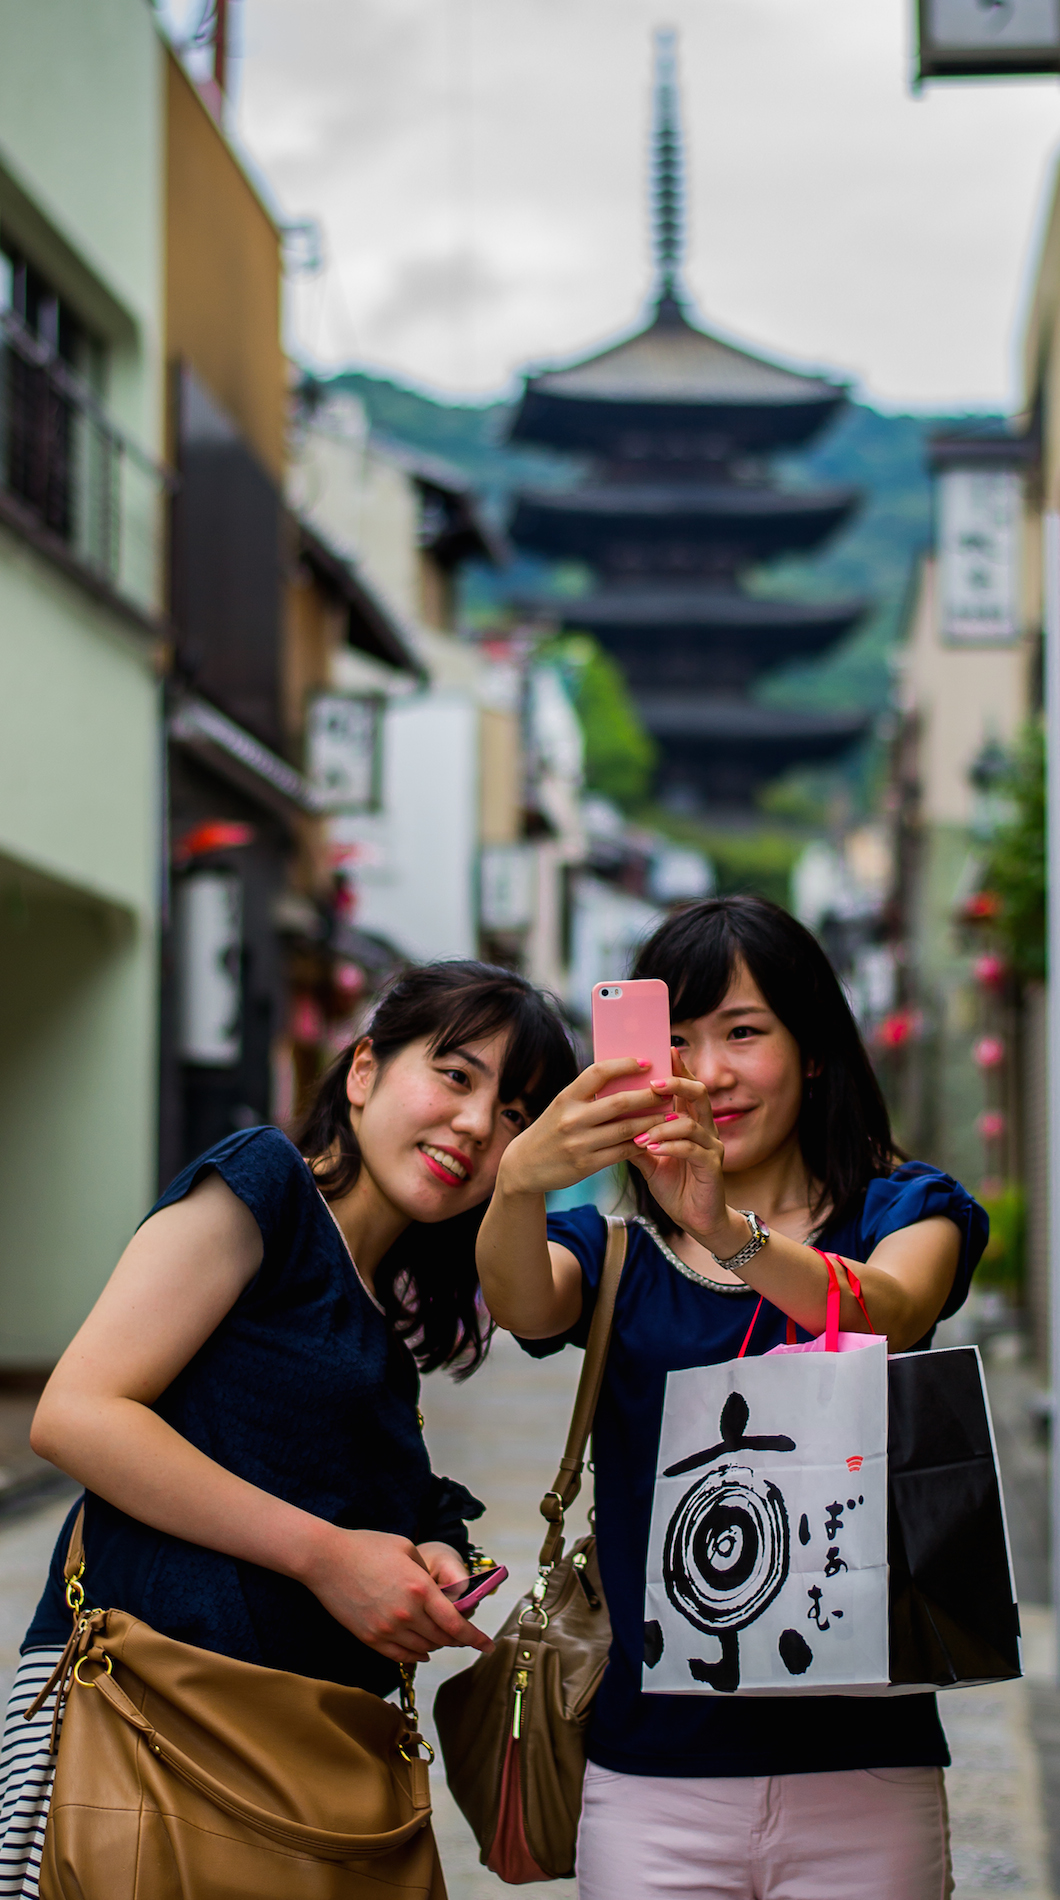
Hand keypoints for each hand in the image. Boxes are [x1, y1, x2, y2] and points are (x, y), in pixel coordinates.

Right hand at [300, 1525, 492, 1665]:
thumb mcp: (407, 1549)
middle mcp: (406, 1613)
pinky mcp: (370, 1638)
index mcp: (419, 1589)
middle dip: (457, 1639)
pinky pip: (401, 1656)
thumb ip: (427, 1574)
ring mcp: (386, 1629)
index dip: (475, 1638)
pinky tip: (422, 1650)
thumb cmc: (367, 1547)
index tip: (488, 1646)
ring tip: (442, 1638)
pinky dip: (416, 1655)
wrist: (326, 1559)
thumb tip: (441, 1594)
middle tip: (464, 1635)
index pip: (456, 1624)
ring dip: (437, 1646)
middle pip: (442, 1639)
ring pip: (423, 1650)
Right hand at [499, 1058, 683, 1195]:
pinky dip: (642, 1144)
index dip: (624, 1064)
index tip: (646, 1061)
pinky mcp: (586, 1165)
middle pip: (619, 1102)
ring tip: (671, 1115)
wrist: (523, 1166)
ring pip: (626, 1129)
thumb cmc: (550, 1130)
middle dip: (649, 1095)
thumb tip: (627, 1079)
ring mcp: (579, 1143)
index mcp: (566, 1097)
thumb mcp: (561, 1107)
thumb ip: (587, 1095)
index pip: (598, 1072)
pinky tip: (656, 1138)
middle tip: (669, 1089)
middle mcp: (572, 1118)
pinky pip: (622, 1152)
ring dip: (652, 1121)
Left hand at [628, 1052, 735, 1251]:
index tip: (665, 1050)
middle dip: (676, 1084)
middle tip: (653, 1084)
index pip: (687, 1088)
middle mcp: (706, 1129)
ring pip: (691, 1123)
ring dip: (662, 1125)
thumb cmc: (675, 1185)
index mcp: (691, 1122)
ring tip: (641, 1134)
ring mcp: (712, 1147)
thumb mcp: (651, 1159)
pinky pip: (692, 1150)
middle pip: (698, 1094)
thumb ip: (637, 1138)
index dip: (679, 1068)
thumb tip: (611, 1118)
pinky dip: (670, 1147)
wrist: (696, 1219)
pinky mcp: (712, 1167)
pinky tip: (652, 1149)